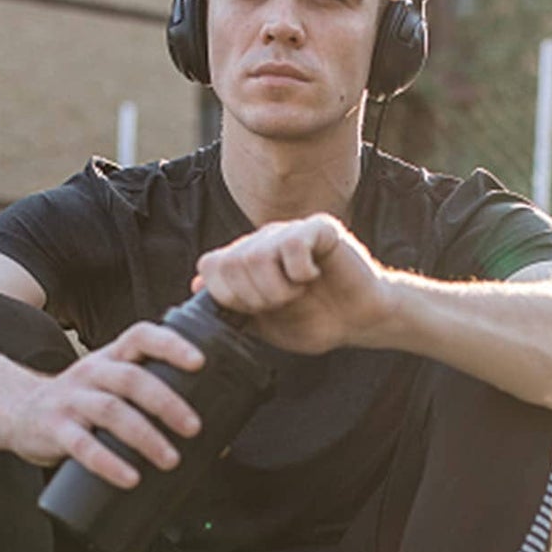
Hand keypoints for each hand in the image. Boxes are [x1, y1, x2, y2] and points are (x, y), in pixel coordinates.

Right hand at [6, 321, 205, 487]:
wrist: (16, 411)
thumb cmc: (78, 404)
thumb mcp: (107, 388)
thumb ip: (150, 404)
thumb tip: (218, 443)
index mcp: (110, 358)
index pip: (141, 336)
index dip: (171, 344)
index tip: (200, 362)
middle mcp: (91, 373)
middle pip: (132, 378)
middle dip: (167, 402)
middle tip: (194, 428)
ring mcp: (70, 400)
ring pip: (111, 410)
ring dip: (145, 436)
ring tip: (170, 460)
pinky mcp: (54, 429)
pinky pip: (82, 445)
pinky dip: (108, 463)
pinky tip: (130, 478)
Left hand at [193, 214, 395, 353]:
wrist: (358, 321)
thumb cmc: (313, 320)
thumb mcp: (263, 323)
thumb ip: (231, 306)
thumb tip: (194, 285)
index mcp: (246, 260)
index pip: (209, 266)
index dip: (226, 295)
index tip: (253, 311)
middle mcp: (263, 240)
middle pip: (231, 262)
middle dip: (253, 296)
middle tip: (280, 304)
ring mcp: (290, 232)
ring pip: (257, 254)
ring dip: (278, 288)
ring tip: (297, 293)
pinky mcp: (319, 229)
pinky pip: (292, 243)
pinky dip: (299, 271)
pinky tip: (312, 276)